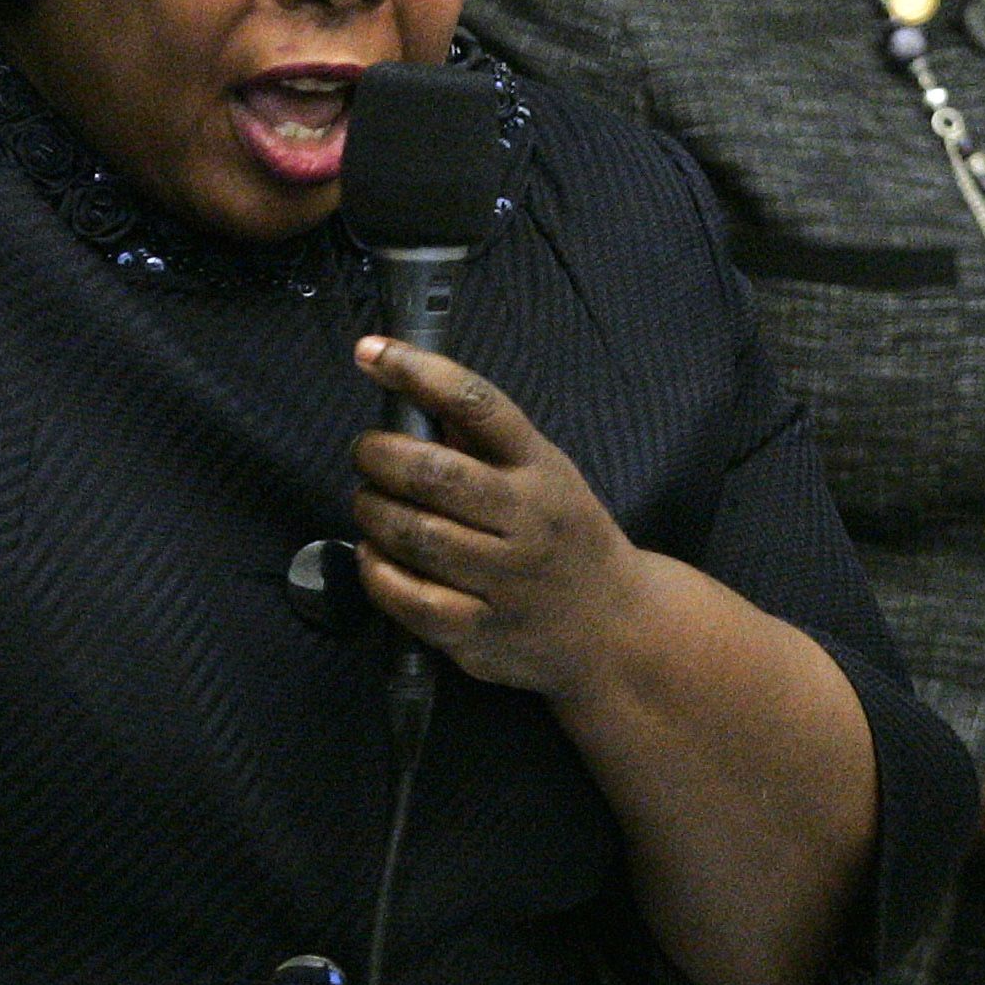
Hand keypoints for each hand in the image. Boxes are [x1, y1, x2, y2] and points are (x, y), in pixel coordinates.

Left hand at [350, 336, 647, 698]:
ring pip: (415, 535)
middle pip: (434, 474)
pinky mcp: (482, 633)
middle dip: (379, 455)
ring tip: (370, 503)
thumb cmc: (563, 535)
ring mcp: (506, 580)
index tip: (371, 351)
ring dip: (372, 511)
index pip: (477, 404)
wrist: (618, 630)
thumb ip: (480, 438)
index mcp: (539, 466)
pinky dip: (376, 572)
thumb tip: (409, 387)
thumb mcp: (543, 472)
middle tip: (366, 453)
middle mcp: (526, 519)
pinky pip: (410, 599)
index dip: (418, 371)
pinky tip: (374, 555)